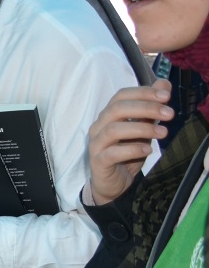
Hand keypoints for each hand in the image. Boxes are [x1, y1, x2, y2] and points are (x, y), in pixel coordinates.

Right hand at [87, 82, 171, 204]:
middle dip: (145, 108)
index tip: (166, 96)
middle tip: (170, 113)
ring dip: (141, 128)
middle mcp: (99, 126)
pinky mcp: (98, 161)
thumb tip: (163, 84)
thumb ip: (151, 107)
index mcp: (109, 115)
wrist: (114, 183)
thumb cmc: (127, 153)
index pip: (121, 95)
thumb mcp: (143, 128)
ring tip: (163, 133)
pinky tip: (147, 149)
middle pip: (117, 109)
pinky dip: (131, 149)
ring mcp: (96, 144)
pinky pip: (112, 153)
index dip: (142, 93)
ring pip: (114, 129)